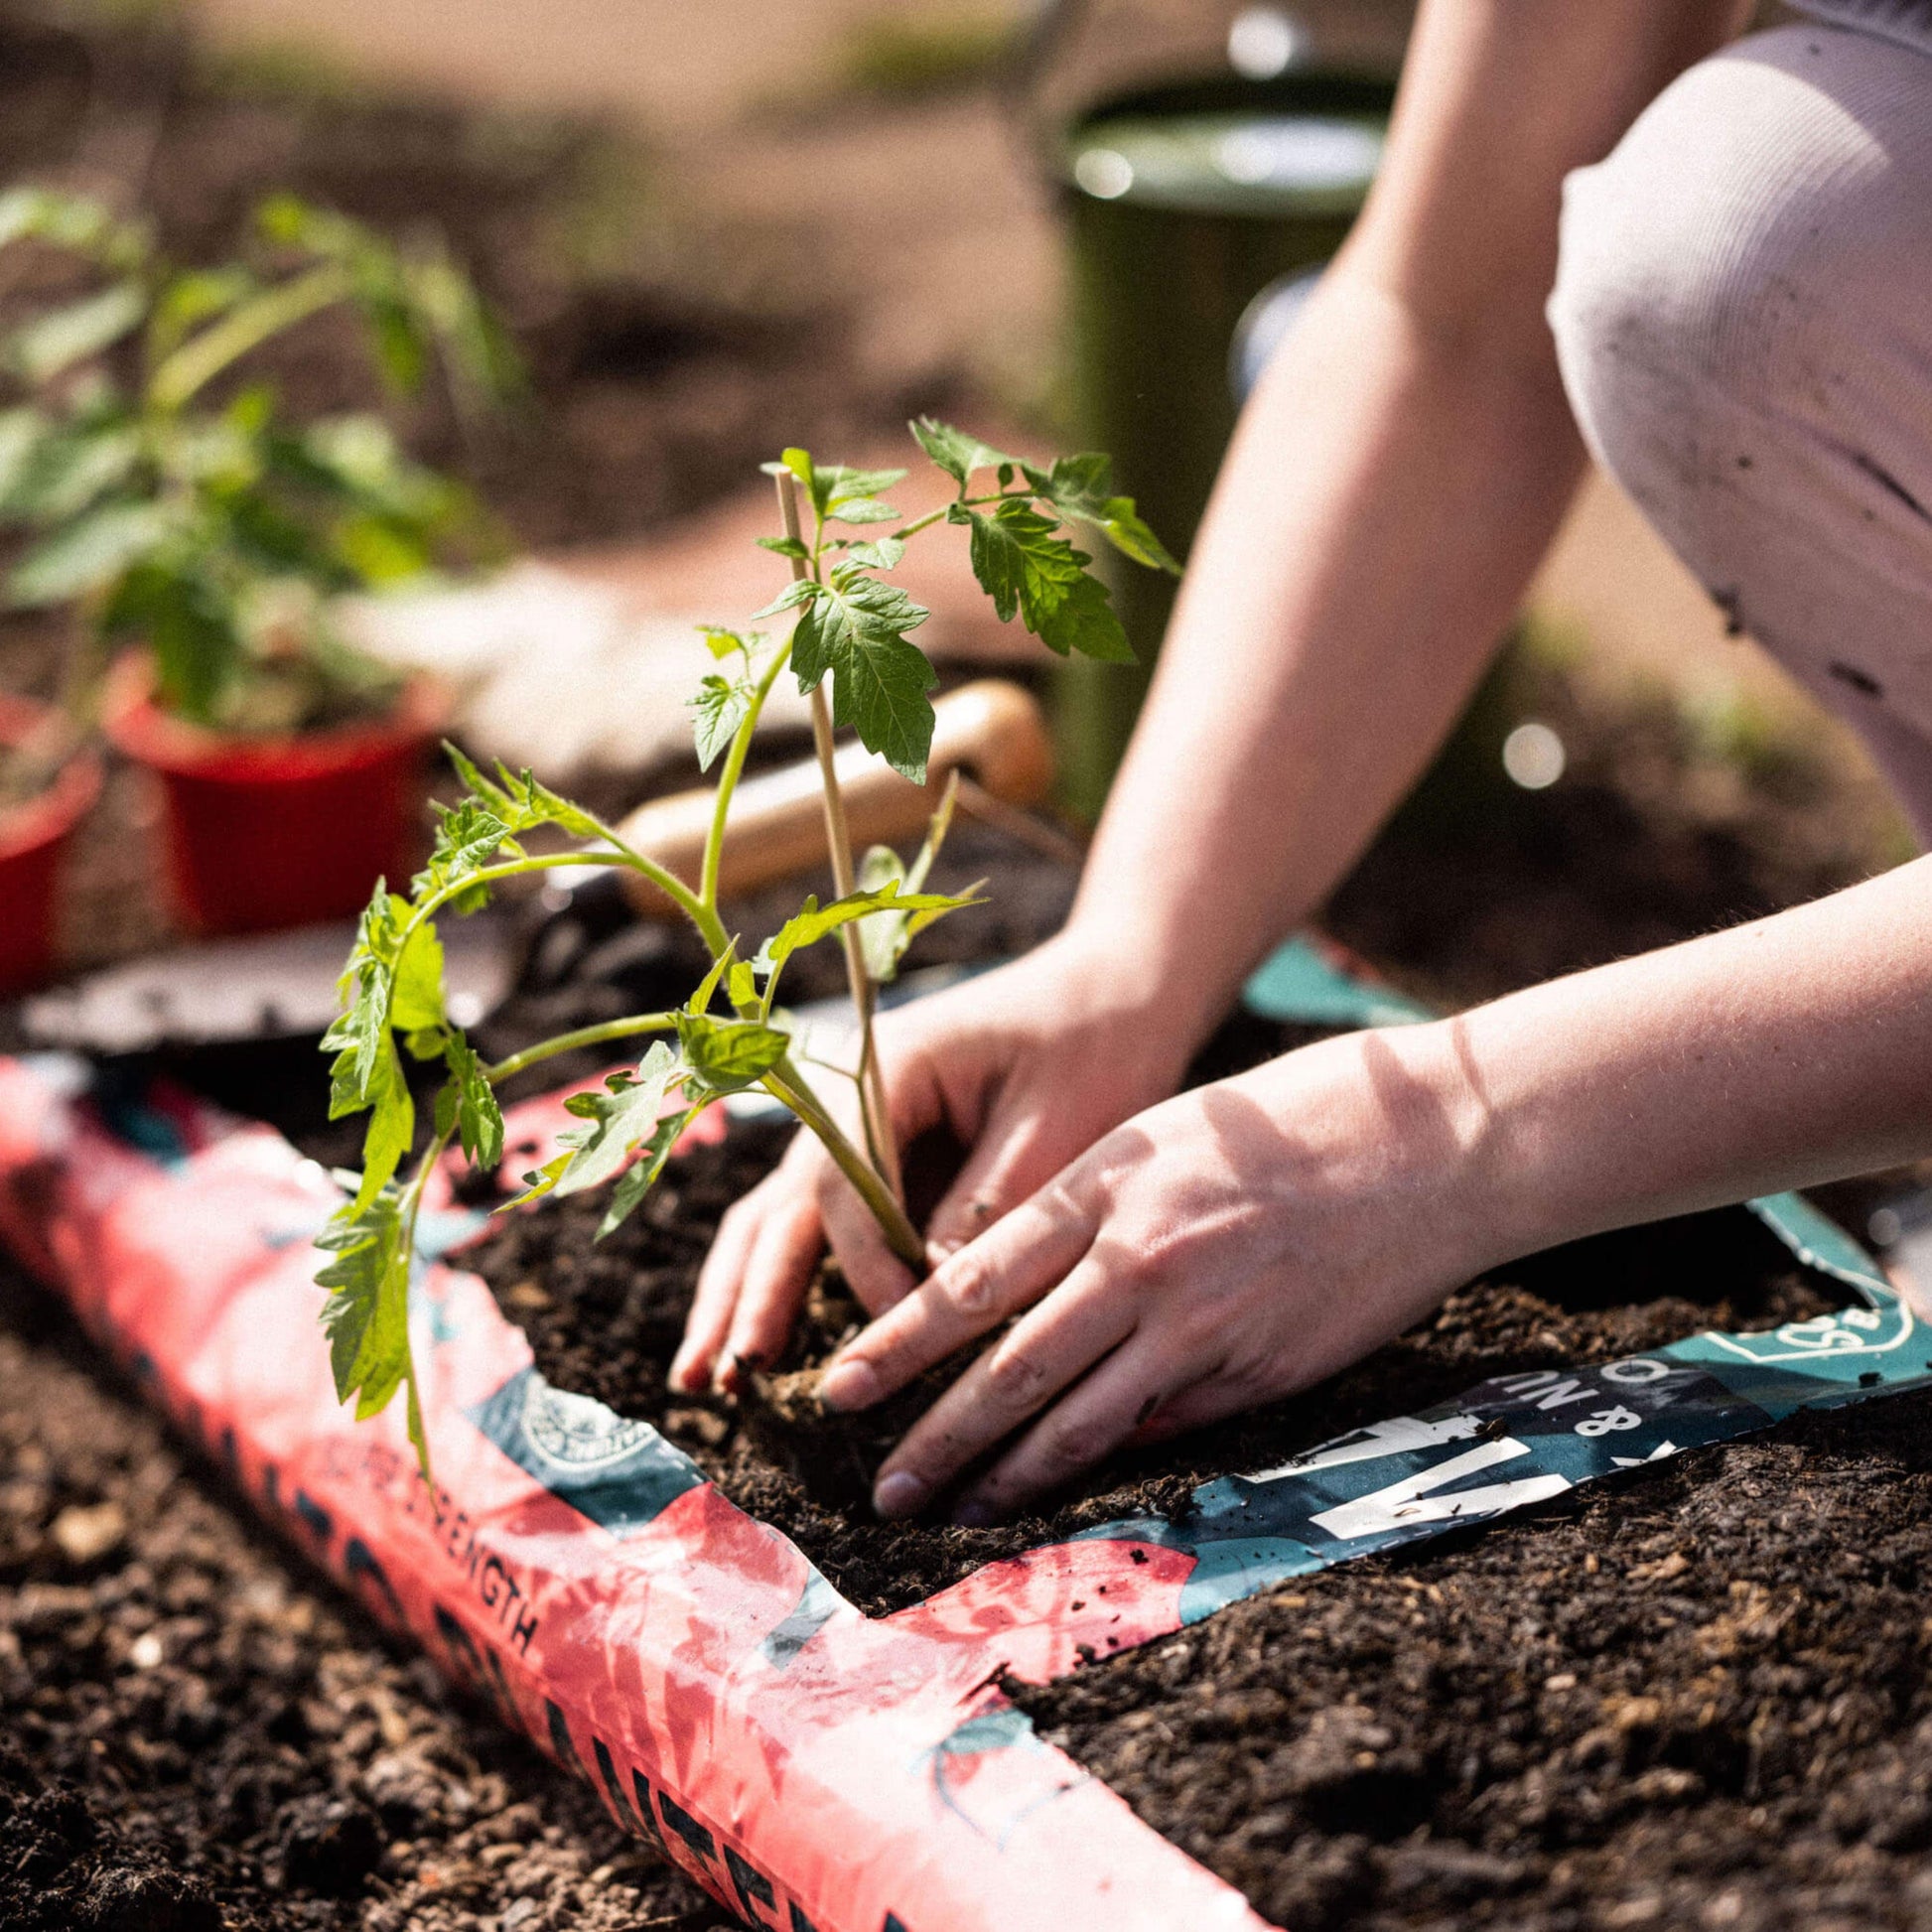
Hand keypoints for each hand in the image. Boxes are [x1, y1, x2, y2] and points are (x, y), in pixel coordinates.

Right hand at [670, 932, 1198, 1395]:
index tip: (896, 1331)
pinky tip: (757, 1347)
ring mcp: (855, 1133)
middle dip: (748, 1295)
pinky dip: (786, 1286)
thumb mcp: (1057, 1126)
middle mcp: (848, 1101)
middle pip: (781, 1204)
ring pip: (778, 1221)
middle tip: (717, 1378)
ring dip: (740, 1296)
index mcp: (887, 1068)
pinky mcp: (879, 1164)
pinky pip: (819, 1230)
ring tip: (703, 1379)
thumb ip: (987, 1207)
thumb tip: (932, 1303)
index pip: (844, 1182)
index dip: (863, 1263)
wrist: (1116, 994)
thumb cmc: (1095, 1047)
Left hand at [816, 1023, 1492, 1522]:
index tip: (840, 1386)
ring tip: (953, 1510)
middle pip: (1010, 1365)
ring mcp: (1200, 1320)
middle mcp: (1139, 1256)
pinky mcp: (1256, 1369)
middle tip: (881, 1488)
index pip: (972, 1278)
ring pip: (1079, 1417)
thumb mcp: (1164, 1137)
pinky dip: (1105, 1461)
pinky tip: (1061, 1493)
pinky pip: (1163, 1426)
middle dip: (935, 1434)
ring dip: (1007, 1474)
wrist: (1429, 1144)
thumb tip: (1022, 1312)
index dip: (899, 1342)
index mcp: (1104, 1183)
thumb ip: (1088, 1219)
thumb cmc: (1290, 1123)